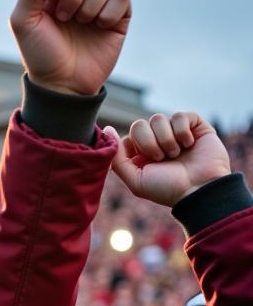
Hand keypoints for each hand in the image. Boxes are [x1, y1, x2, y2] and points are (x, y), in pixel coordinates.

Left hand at [11, 0, 131, 95]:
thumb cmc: (40, 54)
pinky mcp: (117, 18)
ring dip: (91, 5)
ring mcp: (98, 6)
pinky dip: (110, 12)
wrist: (62, 84)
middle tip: (65, 17)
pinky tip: (100, 26)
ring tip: (81, 24)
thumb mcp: (22, 20)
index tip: (53, 6)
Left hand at [111, 113, 231, 206]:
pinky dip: (182, 131)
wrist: (198, 189)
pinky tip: (189, 144)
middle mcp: (157, 140)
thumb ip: (117, 158)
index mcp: (141, 153)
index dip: (135, 145)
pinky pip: (180, 115)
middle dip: (148, 143)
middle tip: (161, 159)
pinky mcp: (194, 125)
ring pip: (158, 118)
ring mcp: (175, 131)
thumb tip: (107, 129)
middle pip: (139, 124)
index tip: (146, 160)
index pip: (128, 135)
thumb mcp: (135, 180)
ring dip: (166, 140)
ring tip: (176, 155)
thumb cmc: (166, 189)